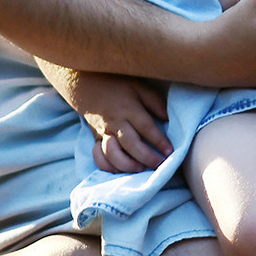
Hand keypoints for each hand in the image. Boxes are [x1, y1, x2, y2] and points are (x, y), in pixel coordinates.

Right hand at [49, 68, 171, 172]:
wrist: (85, 85)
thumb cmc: (118, 85)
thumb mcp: (139, 87)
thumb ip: (155, 102)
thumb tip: (169, 118)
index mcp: (129, 109)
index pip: (146, 127)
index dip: (159, 141)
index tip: (170, 151)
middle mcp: (115, 123)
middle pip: (131, 144)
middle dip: (146, 157)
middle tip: (160, 165)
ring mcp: (104, 132)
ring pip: (112, 154)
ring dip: (127, 164)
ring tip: (141, 169)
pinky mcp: (96, 139)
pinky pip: (98, 157)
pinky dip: (107, 166)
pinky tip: (120, 170)